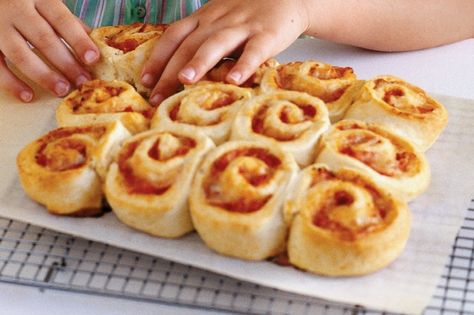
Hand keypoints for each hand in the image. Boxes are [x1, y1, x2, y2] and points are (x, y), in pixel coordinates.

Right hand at [0, 0, 99, 101]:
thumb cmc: (24, 0)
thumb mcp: (46, 2)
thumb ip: (68, 23)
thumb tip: (95, 46)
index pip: (62, 20)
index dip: (78, 40)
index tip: (93, 59)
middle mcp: (16, 8)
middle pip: (44, 39)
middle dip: (66, 63)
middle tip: (82, 81)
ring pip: (20, 53)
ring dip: (43, 75)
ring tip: (61, 90)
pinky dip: (11, 82)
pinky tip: (27, 96)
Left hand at [141, 0, 309, 104]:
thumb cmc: (247, 14)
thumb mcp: (218, 19)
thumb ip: (200, 39)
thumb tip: (175, 72)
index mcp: (203, 19)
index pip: (173, 36)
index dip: (157, 58)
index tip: (144, 81)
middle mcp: (218, 21)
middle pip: (189, 45)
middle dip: (170, 71)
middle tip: (156, 96)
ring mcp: (242, 27)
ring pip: (217, 43)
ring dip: (200, 62)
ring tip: (186, 81)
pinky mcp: (267, 34)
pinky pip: (254, 50)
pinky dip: (244, 64)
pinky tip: (235, 81)